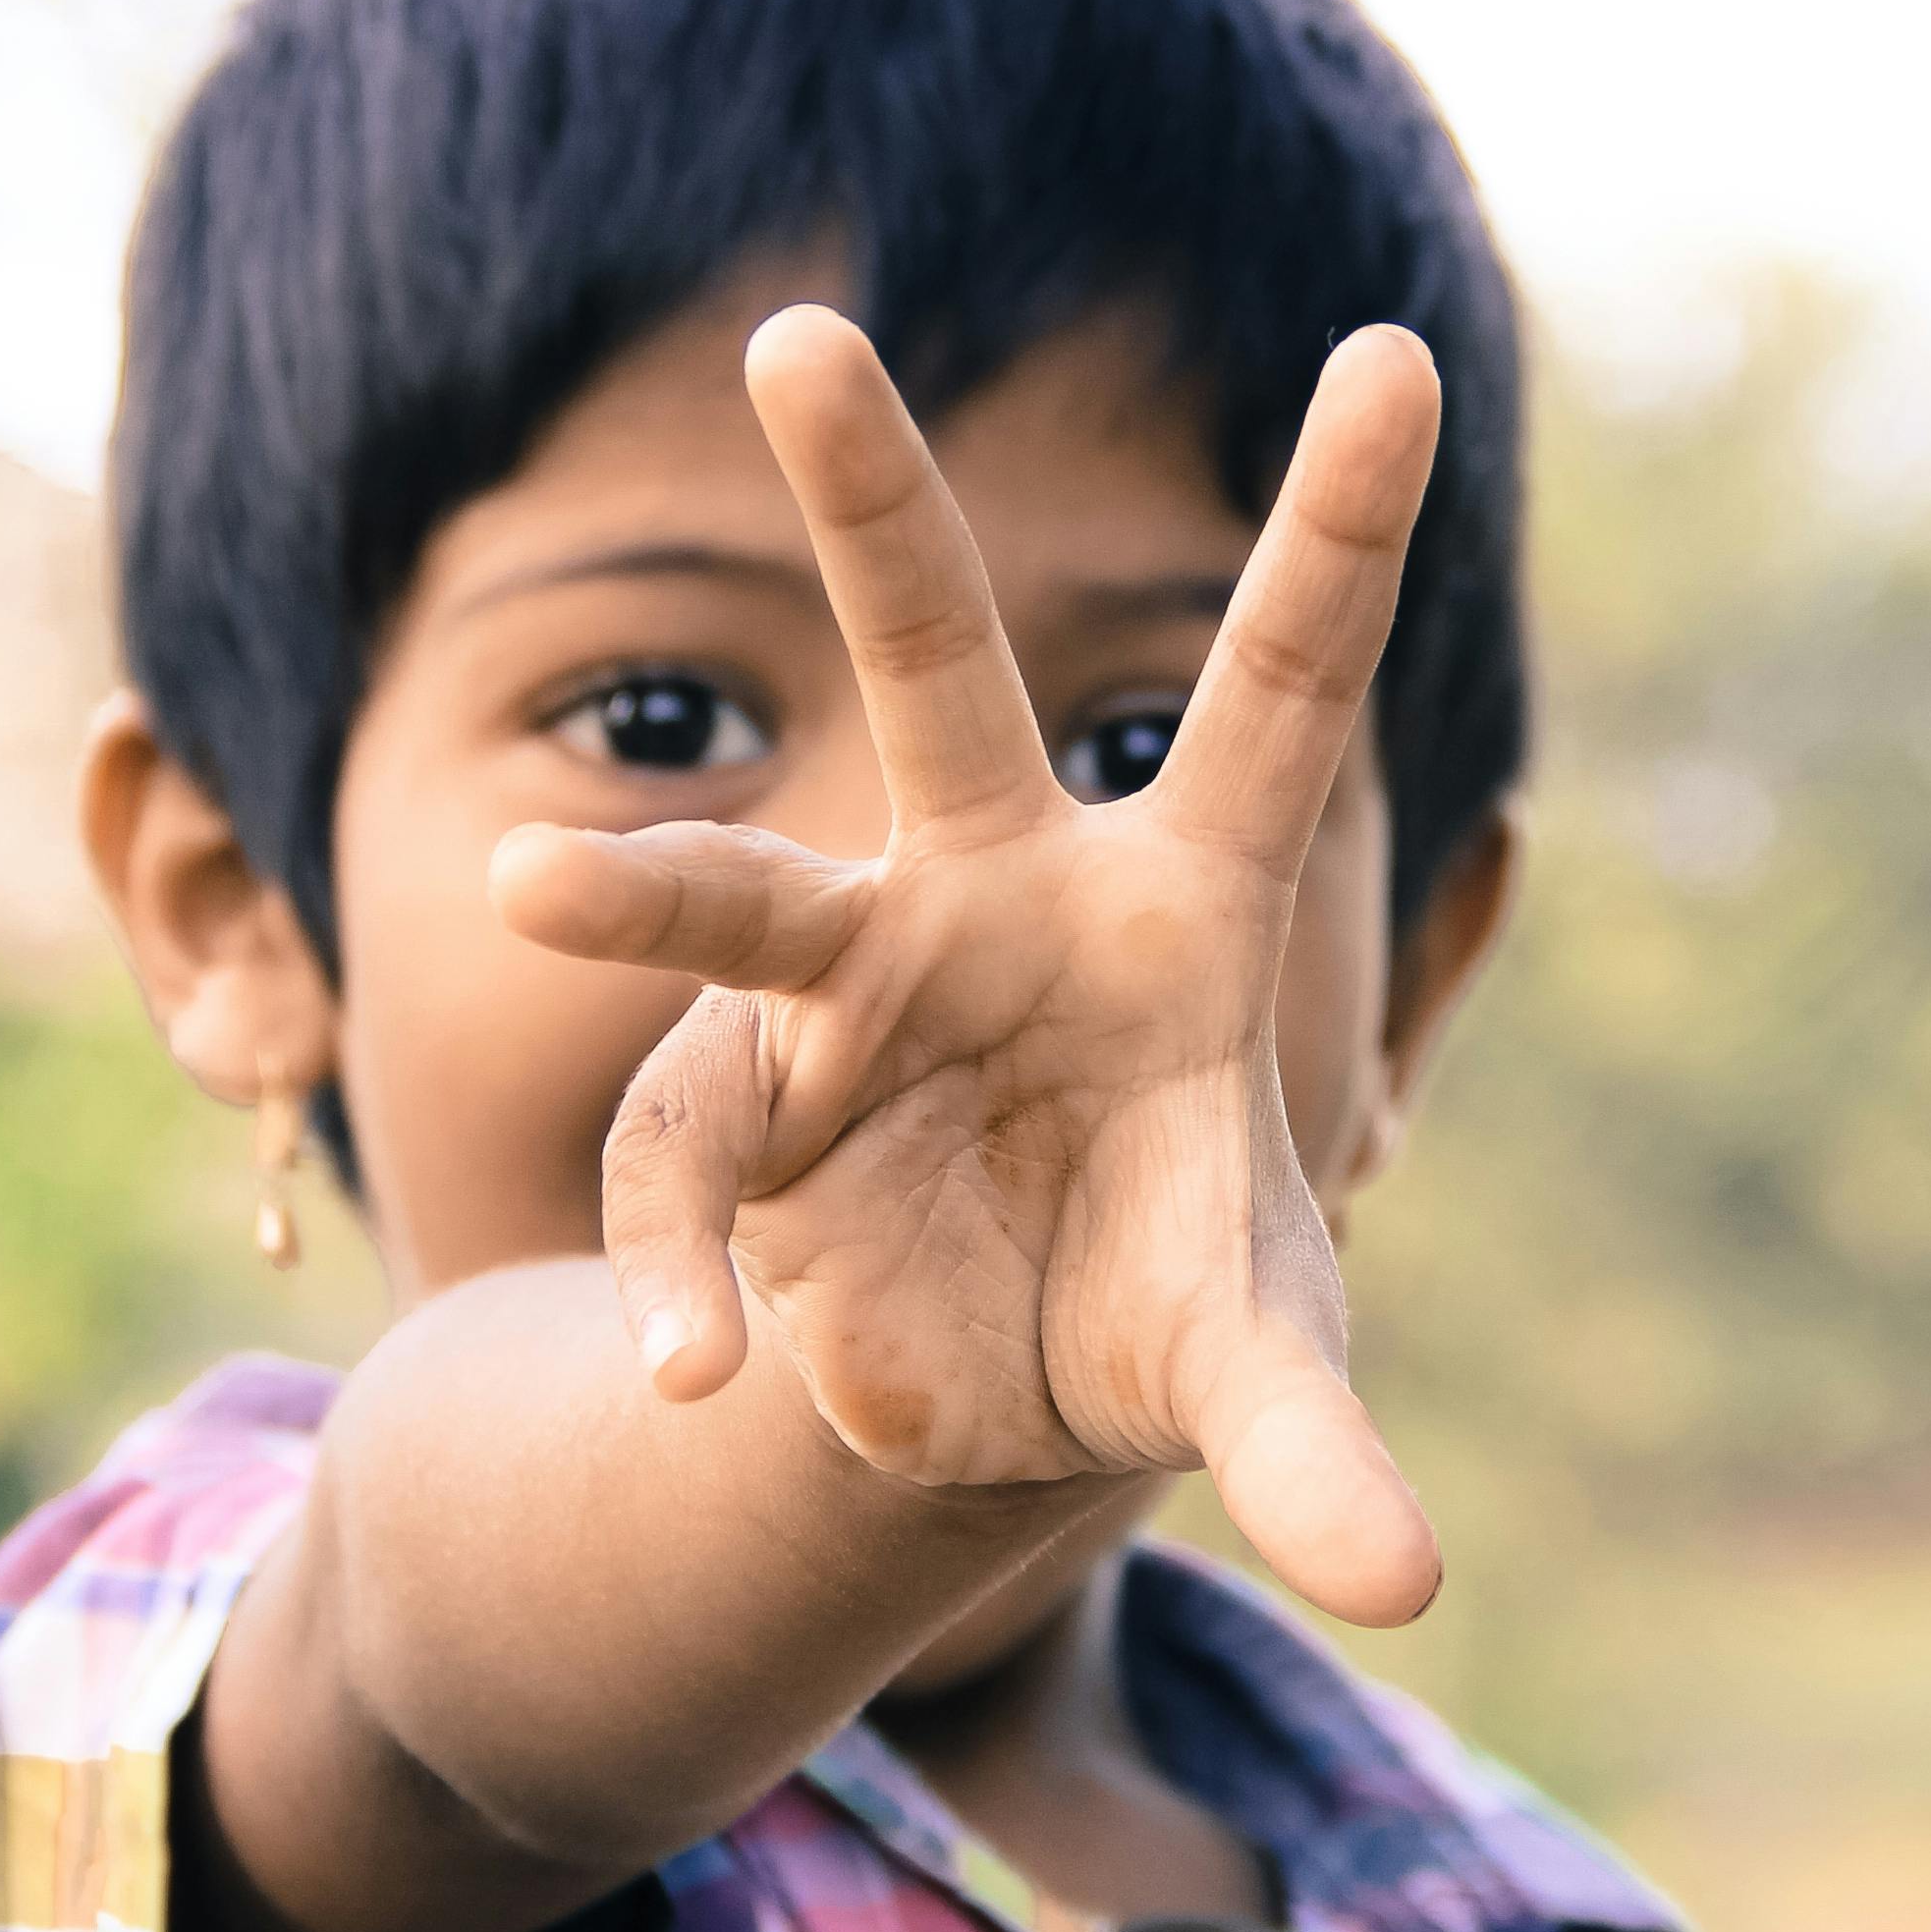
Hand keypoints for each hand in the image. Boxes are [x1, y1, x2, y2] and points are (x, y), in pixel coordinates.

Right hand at [487, 306, 1445, 1626]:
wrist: (989, 1389)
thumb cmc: (1156, 1309)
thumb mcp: (1242, 1369)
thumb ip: (1310, 1450)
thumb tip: (1408, 1590)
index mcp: (1170, 910)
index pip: (1270, 698)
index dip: (1333, 533)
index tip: (1394, 354)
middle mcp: (991, 898)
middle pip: (928, 670)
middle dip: (866, 505)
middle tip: (796, 341)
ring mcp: (842, 995)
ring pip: (736, 904)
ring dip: (641, 888)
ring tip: (521, 885)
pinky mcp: (739, 1120)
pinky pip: (682, 1172)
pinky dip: (677, 1272)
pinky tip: (688, 1378)